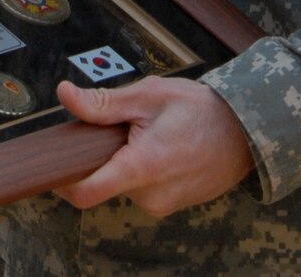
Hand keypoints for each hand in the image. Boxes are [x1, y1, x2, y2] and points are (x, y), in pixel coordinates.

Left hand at [49, 77, 254, 216]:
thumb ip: (103, 103)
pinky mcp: (172, 206)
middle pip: (103, 181)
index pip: (86, 192)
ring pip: (123, 184)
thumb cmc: (199, 110)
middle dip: (103, 156)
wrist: (246, 132)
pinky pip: (143, 189)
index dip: (62, 180)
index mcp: (141, 168)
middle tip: (122, 126)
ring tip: (149, 134)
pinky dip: (142, 170)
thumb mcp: (148, 96)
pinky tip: (161, 148)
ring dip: (125, 161)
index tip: (55, 163)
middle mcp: (151, 195)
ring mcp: (163, 204)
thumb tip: (65, 95)